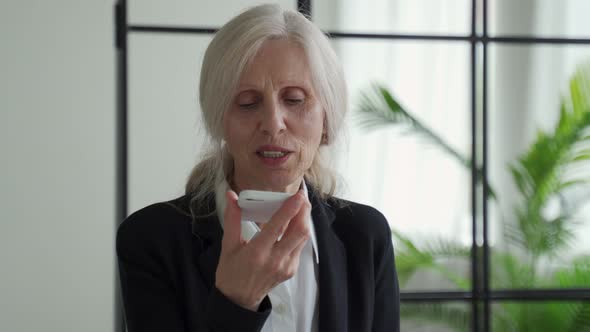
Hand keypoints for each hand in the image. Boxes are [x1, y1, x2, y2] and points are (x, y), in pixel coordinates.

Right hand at [215, 189, 310, 310]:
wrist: (238, 300)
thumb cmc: (231, 272)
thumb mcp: (228, 245)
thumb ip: (232, 219)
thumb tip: (231, 195)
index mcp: (257, 252)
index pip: (278, 226)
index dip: (290, 209)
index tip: (298, 194)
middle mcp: (275, 260)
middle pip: (299, 231)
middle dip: (304, 211)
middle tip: (301, 197)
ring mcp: (286, 266)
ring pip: (303, 238)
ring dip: (304, 220)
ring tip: (300, 206)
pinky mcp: (291, 270)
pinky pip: (300, 246)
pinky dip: (299, 232)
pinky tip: (293, 224)